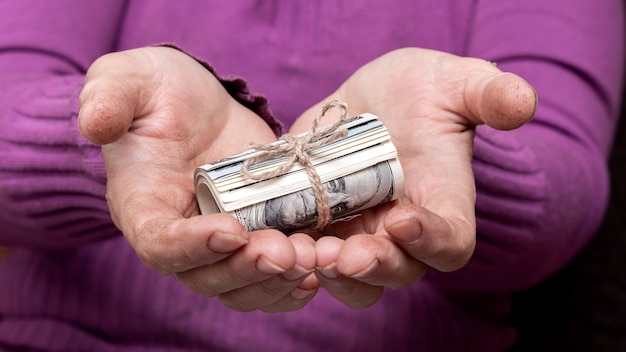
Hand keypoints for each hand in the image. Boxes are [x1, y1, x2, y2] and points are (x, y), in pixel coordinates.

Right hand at [78, 47, 317, 311]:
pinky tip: (323, 268)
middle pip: (208, 278)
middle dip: (247, 270)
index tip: (232, 229)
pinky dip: (296, 279)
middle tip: (285, 252)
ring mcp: (222, 242)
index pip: (160, 244)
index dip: (193, 247)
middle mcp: (181, 237)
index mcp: (143, 207)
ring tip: (312, 258)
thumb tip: (94, 122)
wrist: (197, 107)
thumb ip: (108, 96)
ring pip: (244, 286)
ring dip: (278, 281)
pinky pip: (272, 276)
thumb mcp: (128, 80)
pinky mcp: (258, 234)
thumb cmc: (156, 94)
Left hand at [290, 48, 536, 307]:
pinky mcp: (318, 225)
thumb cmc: (424, 93)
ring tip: (306, 253)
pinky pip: (304, 255)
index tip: (405, 219)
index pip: (449, 243)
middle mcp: (401, 233)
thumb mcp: (456, 84)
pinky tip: (270, 240)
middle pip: (395, 273)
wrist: (375, 102)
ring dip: (327, 273)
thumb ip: (488, 94)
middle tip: (344, 254)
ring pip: (348, 277)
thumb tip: (522, 103)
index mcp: (443, 205)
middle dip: (371, 267)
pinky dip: (289, 254)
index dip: (431, 241)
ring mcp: (358, 233)